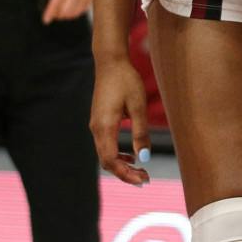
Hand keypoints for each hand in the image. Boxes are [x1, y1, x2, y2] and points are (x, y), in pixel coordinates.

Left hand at [33, 0, 92, 21]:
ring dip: (67, 16)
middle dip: (58, 15)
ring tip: (62, 15)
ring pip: (75, 12)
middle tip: (54, 15)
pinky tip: (72, 11)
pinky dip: (77, 12)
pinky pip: (83, 9)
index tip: (46, 20)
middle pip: (65, 10)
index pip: (55, 2)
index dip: (50, 12)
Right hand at [90, 58, 151, 185]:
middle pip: (106, 161)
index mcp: (104, 126)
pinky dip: (118, 155)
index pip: (111, 160)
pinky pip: (106, 145)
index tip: (143, 180)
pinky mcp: (99, 121)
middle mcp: (96, 129)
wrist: (110, 62)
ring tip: (141, 171)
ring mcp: (96, 125)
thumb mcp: (138, 106)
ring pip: (105, 155)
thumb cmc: (126, 80)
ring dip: (122, 165)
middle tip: (145, 179)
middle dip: (125, 174)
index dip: (126, 174)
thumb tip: (144, 157)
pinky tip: (132, 156)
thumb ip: (140, 133)